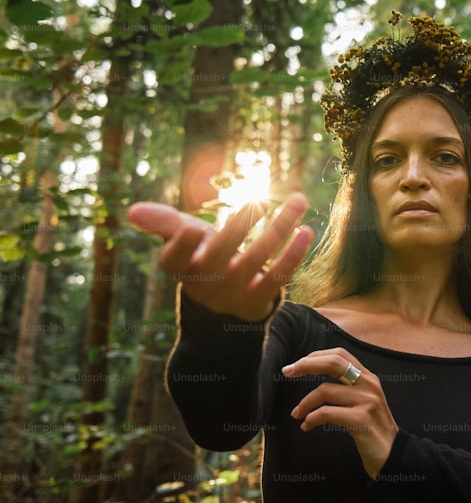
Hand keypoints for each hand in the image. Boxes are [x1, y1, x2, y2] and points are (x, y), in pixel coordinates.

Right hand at [127, 194, 313, 321]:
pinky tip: (305, 230)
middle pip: (222, 253)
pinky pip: (278, 276)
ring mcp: (233, 295)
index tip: (192, 229)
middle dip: (240, 226)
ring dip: (280, 227)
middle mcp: (204, 284)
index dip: (182, 246)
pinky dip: (294, 254)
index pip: (175, 259)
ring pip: (258, 258)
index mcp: (180, 267)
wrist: (222, 302)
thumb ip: (163, 223)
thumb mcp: (181, 239)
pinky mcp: (259, 300)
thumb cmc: (201, 256)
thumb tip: (133, 211)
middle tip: (258, 201)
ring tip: (298, 200)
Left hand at [282, 349, 398, 478]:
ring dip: (304, 403)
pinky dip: (311, 419)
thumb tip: (318, 379)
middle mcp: (369, 384)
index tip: (296, 364)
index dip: (315, 356)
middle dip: (306, 365)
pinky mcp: (361, 420)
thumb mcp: (364, 402)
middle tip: (287, 372)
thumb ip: (348, 388)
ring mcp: (367, 401)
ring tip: (297, 414)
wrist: (395, 456)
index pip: (340, 354)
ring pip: (325, 391)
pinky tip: (307, 426)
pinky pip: (327, 413)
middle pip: (333, 362)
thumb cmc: (373, 430)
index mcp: (368, 377)